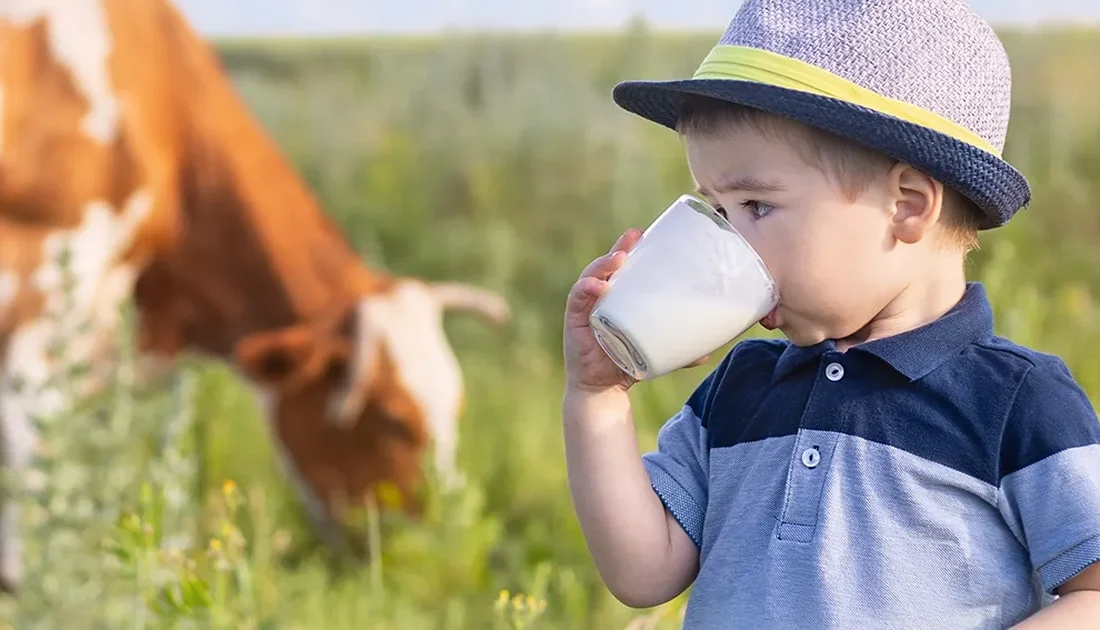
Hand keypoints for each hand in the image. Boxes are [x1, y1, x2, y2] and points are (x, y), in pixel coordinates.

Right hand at [563, 229, 708, 394]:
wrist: (602, 389)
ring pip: (592, 275)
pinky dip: (586, 288)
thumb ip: (678, 350)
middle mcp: (602, 296)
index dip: (632, 248)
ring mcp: (587, 305)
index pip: (626, 268)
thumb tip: (707, 351)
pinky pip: (578, 297)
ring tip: (619, 259)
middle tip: (633, 236)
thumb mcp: (654, 351)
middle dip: (620, 247)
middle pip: (609, 265)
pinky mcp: (575, 318)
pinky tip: (598, 286)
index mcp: (621, 298)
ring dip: (604, 264)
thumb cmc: (626, 362)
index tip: (643, 233)